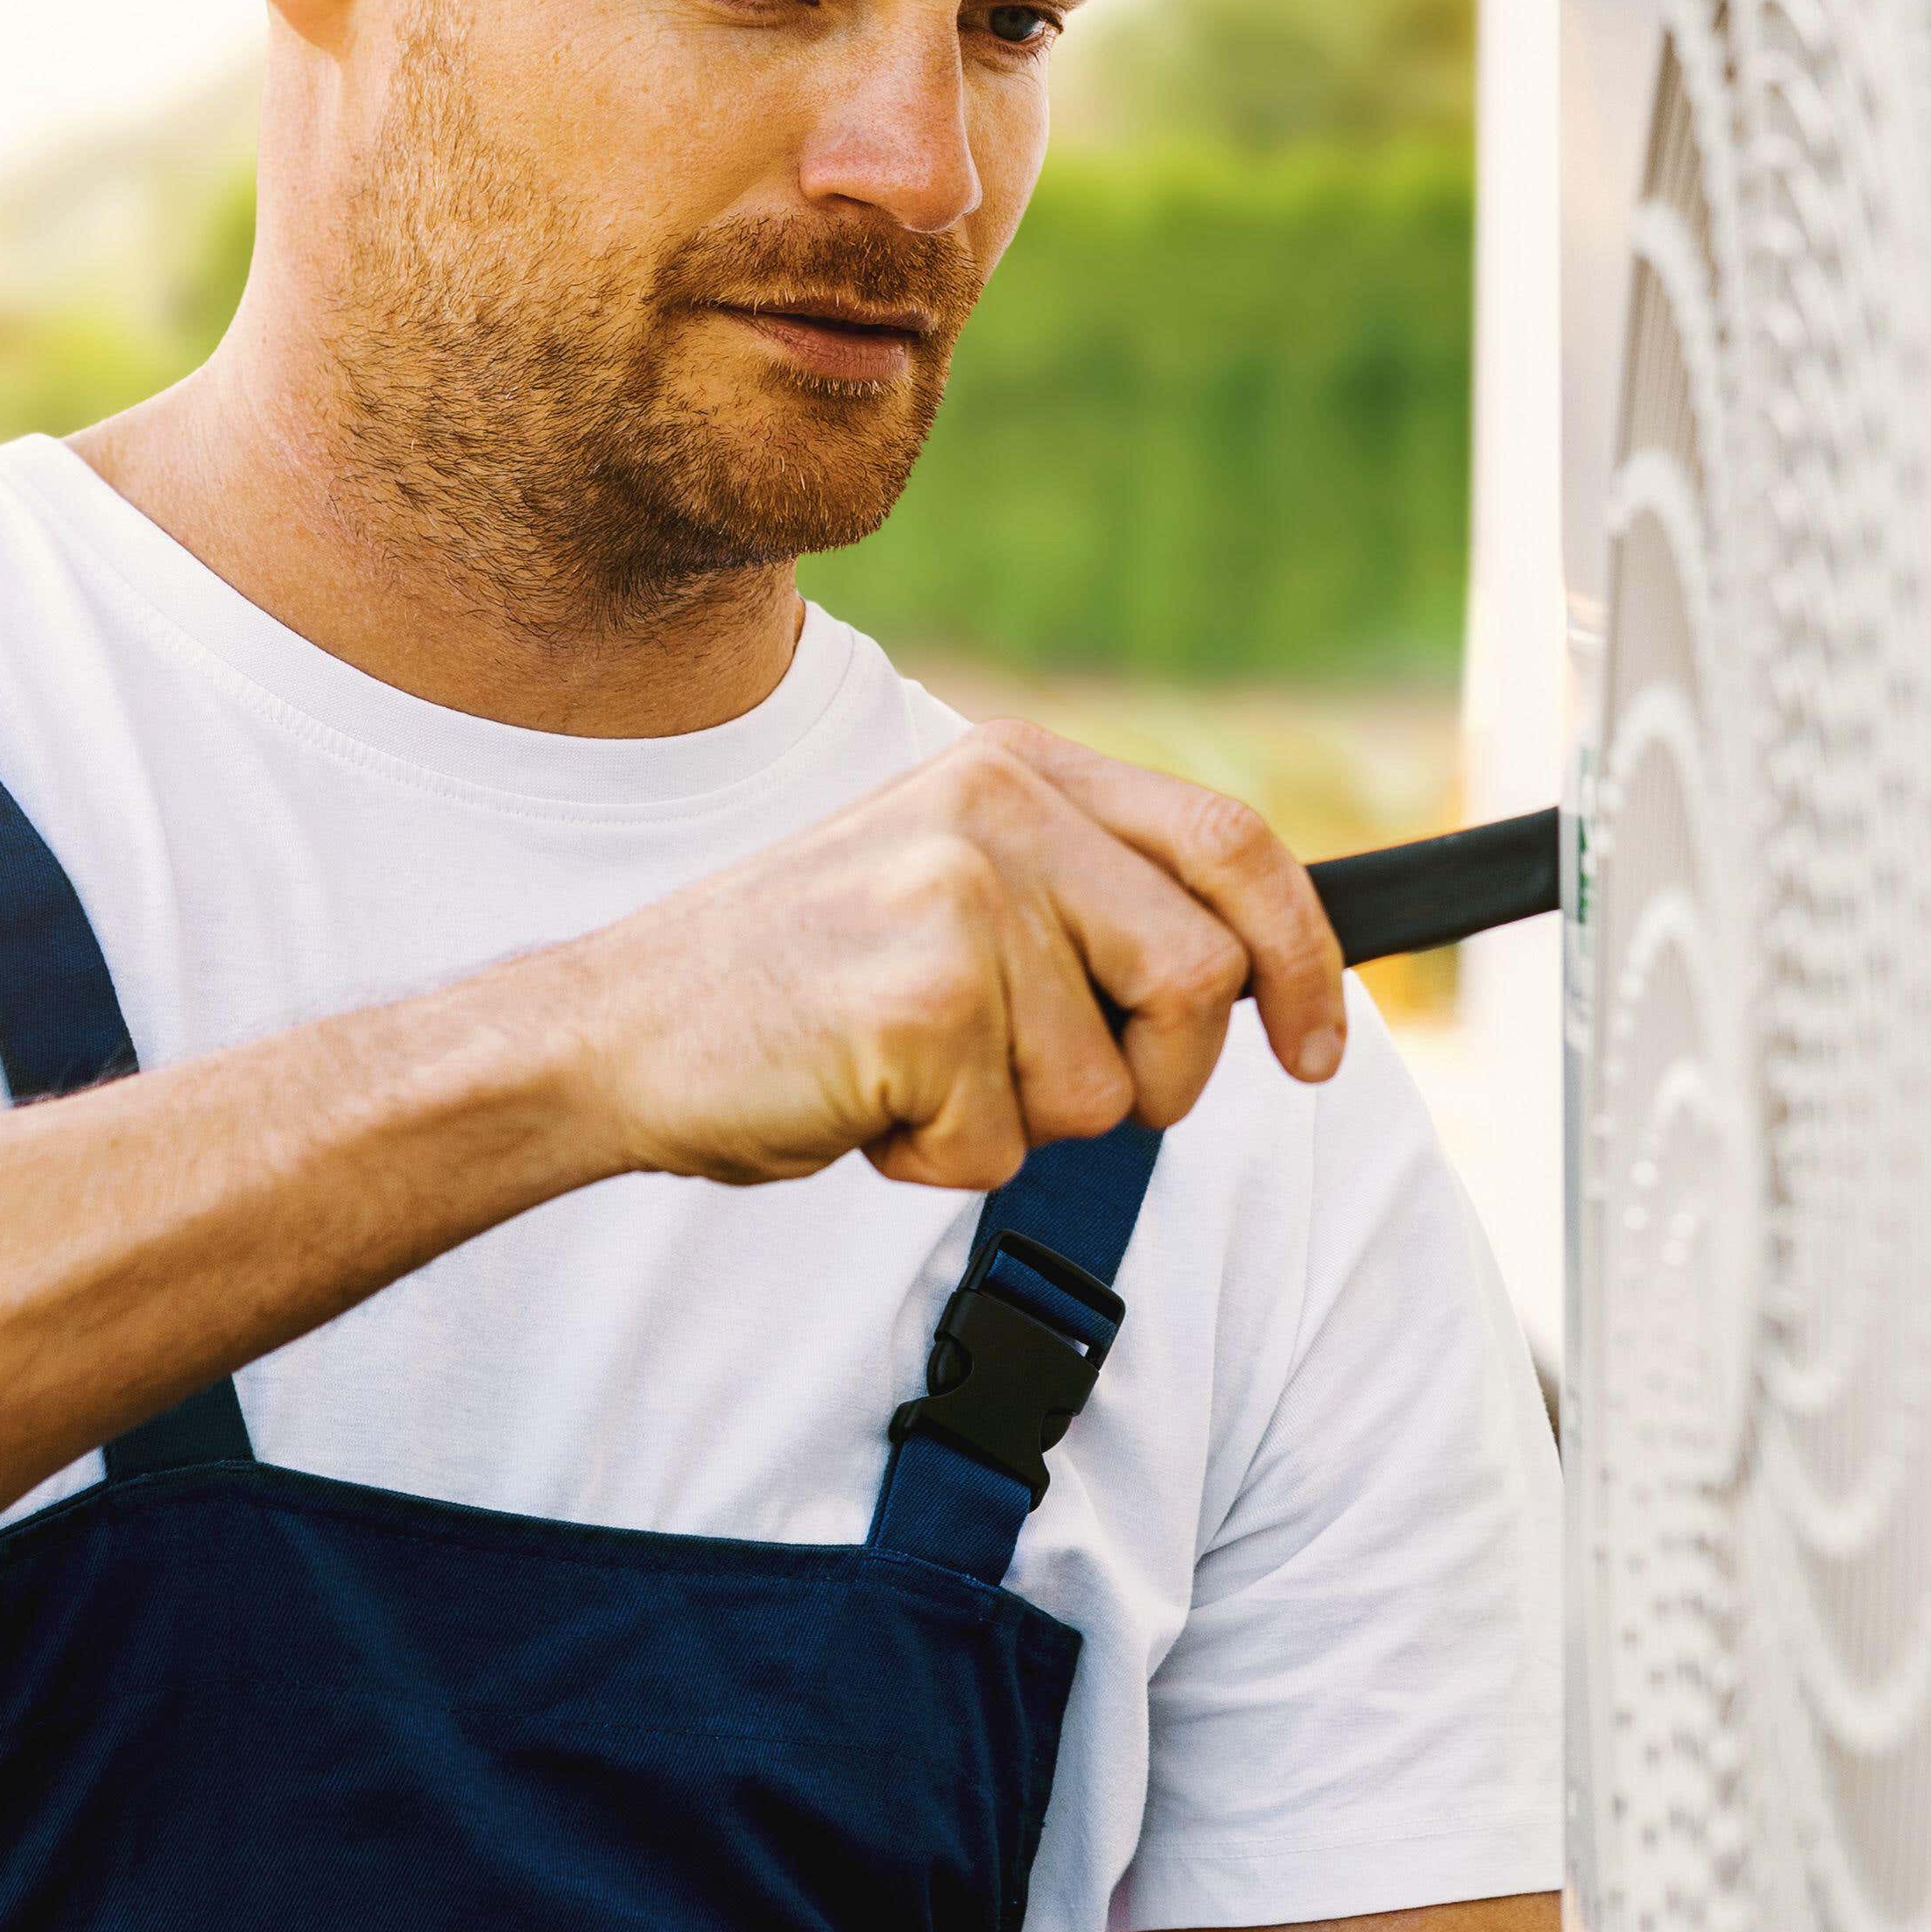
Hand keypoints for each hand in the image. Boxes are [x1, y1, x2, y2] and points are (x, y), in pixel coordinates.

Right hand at [546, 723, 1348, 1190]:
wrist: (612, 1032)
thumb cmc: (795, 985)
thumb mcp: (951, 884)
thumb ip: (1083, 896)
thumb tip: (1246, 971)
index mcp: (1019, 769)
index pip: (1233, 842)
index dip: (1303, 957)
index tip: (1317, 1051)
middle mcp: (1000, 811)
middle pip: (1202, 979)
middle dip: (1155, 1078)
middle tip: (1040, 1093)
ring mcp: (962, 899)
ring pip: (1107, 1088)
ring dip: (1015, 1126)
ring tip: (908, 1075)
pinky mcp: (924, 1003)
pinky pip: (1004, 1146)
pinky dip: (935, 1162)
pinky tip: (860, 1106)